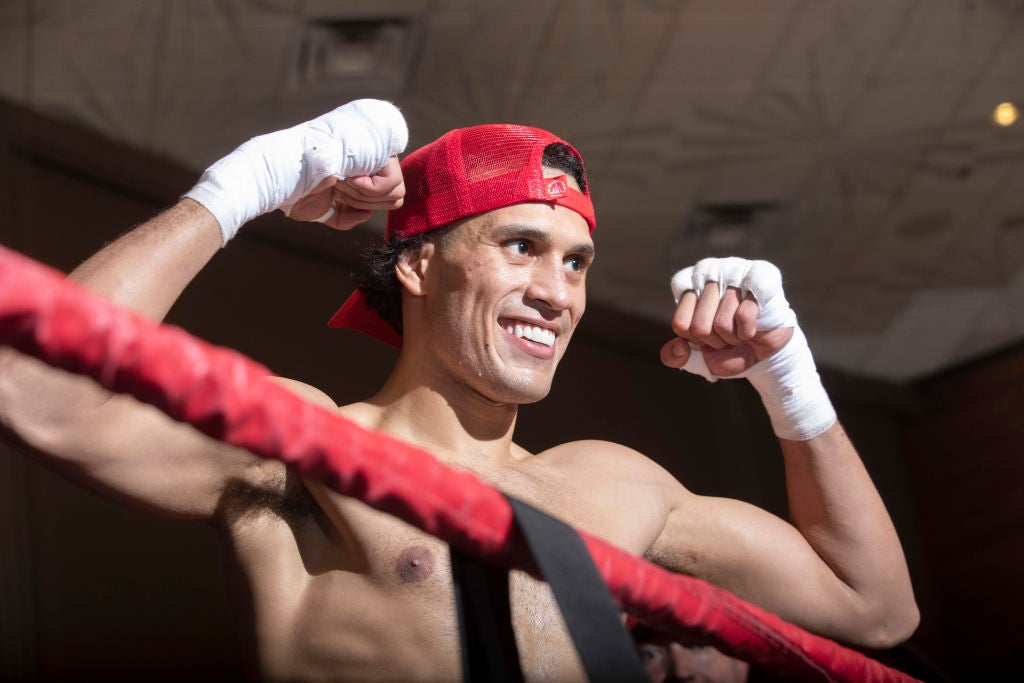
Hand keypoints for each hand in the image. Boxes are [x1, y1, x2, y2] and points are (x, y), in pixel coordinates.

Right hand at [288, 156, 405, 229]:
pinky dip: (371, 189)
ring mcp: (377, 155)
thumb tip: (366, 214)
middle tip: (340, 186)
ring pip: (396, 191)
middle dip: (364, 202)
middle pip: (395, 198)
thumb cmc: (299, 188)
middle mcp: (373, 163)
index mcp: (363, 175)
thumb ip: (346, 218)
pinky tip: (352, 177)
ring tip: (344, 179)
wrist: (288, 174)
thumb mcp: (325, 211)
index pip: (388, 199)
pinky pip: (393, 182)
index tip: (339, 196)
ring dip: (365, 195)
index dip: (364, 205)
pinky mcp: (380, 150)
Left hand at [659, 281, 792, 377]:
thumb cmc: (729, 344)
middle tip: (728, 333)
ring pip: (721, 324)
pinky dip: (748, 331)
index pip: (680, 324)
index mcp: (685, 284)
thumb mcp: (698, 356)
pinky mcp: (759, 275)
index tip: (708, 333)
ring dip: (734, 338)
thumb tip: (680, 347)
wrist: (767, 346)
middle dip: (716, 341)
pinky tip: (754, 323)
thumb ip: (676, 357)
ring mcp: (732, 269)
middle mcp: (706, 270)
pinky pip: (743, 316)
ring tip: (741, 328)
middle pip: (700, 327)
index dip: (697, 339)